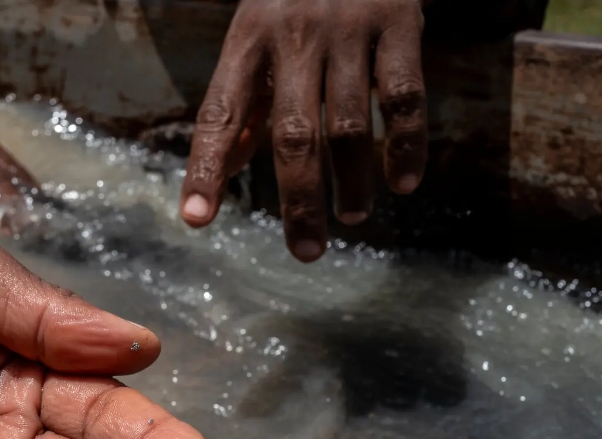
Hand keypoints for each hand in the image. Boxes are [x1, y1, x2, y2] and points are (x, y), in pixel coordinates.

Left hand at [180, 0, 428, 261]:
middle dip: (298, 199)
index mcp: (246, 42)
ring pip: (347, 124)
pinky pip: (403, 97)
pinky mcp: (399, 24)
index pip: (219, 114)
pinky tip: (403, 183)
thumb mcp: (254, 40)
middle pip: (291, 134)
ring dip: (351, 181)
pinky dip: (405, 146)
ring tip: (350, 217)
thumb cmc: (294, 3)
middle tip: (305, 251)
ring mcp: (348, 31)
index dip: (205, 169)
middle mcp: (293, 37)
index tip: (196, 220)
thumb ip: (238, 107)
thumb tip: (216, 176)